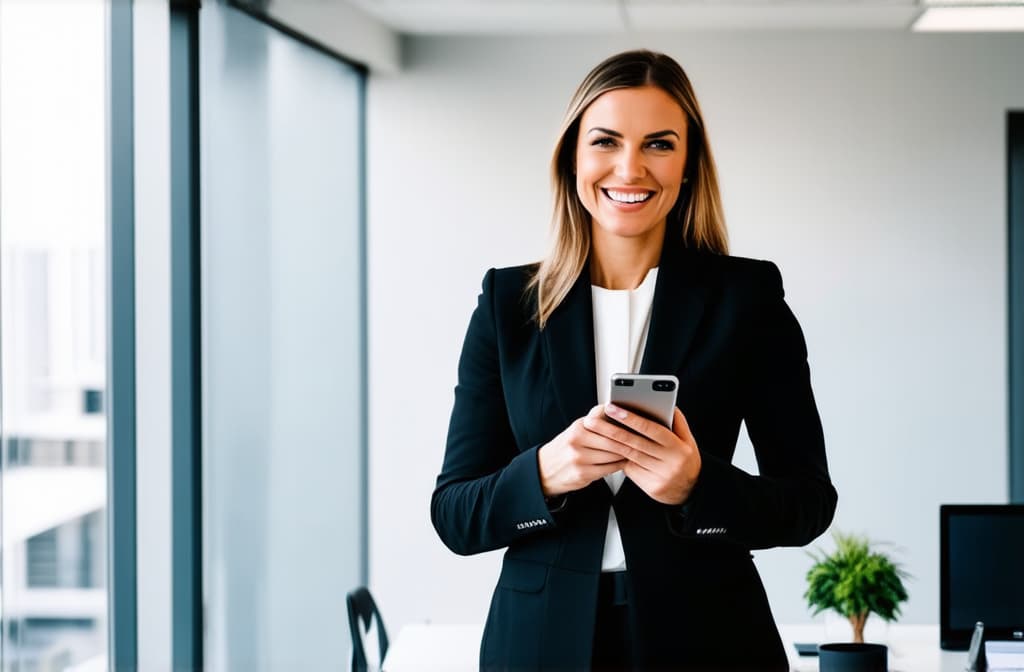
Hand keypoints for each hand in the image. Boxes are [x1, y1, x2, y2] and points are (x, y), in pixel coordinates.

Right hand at [537, 405, 628, 496]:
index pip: (606, 421)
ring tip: (634, 450)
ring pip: (613, 455)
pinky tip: (622, 462)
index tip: (635, 423)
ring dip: (626, 454)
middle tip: (641, 439)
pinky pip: (609, 469)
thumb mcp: (577, 429)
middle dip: (629, 441)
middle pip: (613, 440)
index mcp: (578, 426)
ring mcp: (579, 458)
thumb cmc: (566, 448)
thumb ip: (596, 419)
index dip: (623, 423)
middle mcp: (577, 440)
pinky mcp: (583, 474)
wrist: (544, 470)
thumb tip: (616, 408)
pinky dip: (618, 465)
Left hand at [581, 404, 700, 505]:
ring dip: (610, 443)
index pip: (651, 429)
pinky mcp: (650, 487)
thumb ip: (676, 421)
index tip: (613, 408)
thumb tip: (663, 403)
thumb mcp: (688, 440)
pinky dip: (620, 458)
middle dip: (611, 430)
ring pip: (630, 456)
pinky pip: (631, 469)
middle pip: (635, 443)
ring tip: (595, 431)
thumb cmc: (686, 459)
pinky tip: (607, 449)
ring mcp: (659, 476)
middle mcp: (669, 462)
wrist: (691, 490)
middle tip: (593, 420)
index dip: (631, 418)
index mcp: (678, 447)